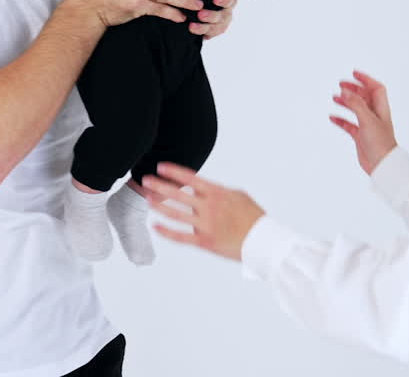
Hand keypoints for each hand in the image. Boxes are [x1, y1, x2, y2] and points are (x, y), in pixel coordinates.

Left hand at [142, 163, 264, 261]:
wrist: (263, 241)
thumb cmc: (253, 217)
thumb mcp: (238, 195)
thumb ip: (219, 191)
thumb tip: (205, 187)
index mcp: (217, 193)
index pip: (191, 178)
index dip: (173, 171)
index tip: (160, 166)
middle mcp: (209, 207)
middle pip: (178, 194)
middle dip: (159, 186)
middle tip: (145, 180)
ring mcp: (206, 225)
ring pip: (176, 214)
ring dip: (159, 206)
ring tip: (147, 199)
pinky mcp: (205, 242)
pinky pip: (181, 237)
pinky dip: (166, 231)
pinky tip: (155, 226)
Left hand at [190, 0, 237, 39]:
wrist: (203, 4)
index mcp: (229, 0)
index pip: (230, 0)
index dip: (224, 0)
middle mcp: (227, 12)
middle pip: (223, 16)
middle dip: (211, 16)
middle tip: (200, 14)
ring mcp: (221, 24)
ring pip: (216, 28)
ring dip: (204, 28)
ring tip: (192, 26)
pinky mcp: (213, 32)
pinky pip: (209, 35)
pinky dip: (201, 34)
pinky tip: (193, 32)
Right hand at [330, 70, 397, 174]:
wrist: (382, 165)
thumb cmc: (381, 143)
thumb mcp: (367, 119)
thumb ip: (356, 104)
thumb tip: (345, 91)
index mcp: (381, 109)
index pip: (376, 88)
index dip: (366, 79)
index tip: (354, 73)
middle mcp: (375, 115)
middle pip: (364, 97)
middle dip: (353, 89)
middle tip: (341, 85)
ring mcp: (367, 126)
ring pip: (355, 109)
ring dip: (346, 102)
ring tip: (335, 98)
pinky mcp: (360, 136)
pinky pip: (349, 124)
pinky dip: (341, 120)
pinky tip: (332, 117)